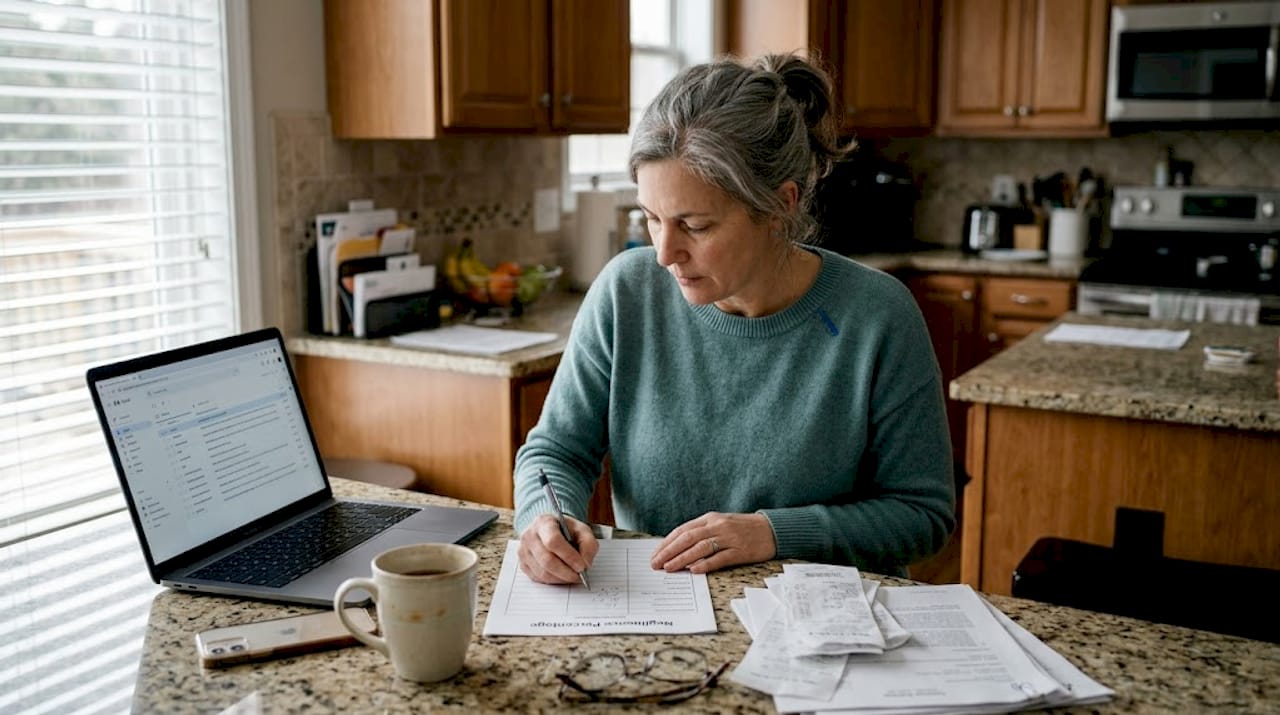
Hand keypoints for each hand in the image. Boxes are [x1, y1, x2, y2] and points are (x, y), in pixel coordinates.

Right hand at [517, 513, 598, 584]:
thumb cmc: (567, 530)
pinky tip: (562, 576)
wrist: (552, 530)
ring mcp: (523, 551)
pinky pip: (538, 578)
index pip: (553, 541)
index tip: (582, 566)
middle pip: (546, 560)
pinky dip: (553, 581)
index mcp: (544, 522)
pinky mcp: (523, 564)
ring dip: (561, 578)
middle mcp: (529, 536)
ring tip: (573, 576)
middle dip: (566, 572)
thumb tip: (585, 564)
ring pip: (542, 572)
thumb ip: (589, 545)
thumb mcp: (582, 530)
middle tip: (579, 576)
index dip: (568, 556)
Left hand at [649, 512, 775, 573]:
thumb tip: (678, 547)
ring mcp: (729, 538)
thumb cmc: (743, 528)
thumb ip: (701, 532)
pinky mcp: (740, 551)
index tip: (655, 554)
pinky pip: (720, 558)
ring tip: (669, 568)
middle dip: (669, 551)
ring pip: (700, 547)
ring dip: (682, 558)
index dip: (667, 542)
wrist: (771, 529)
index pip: (683, 530)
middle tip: (656, 564)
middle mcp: (718, 526)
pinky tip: (693, 570)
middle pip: (688, 538)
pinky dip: (705, 564)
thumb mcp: (720, 524)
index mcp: (710, 518)